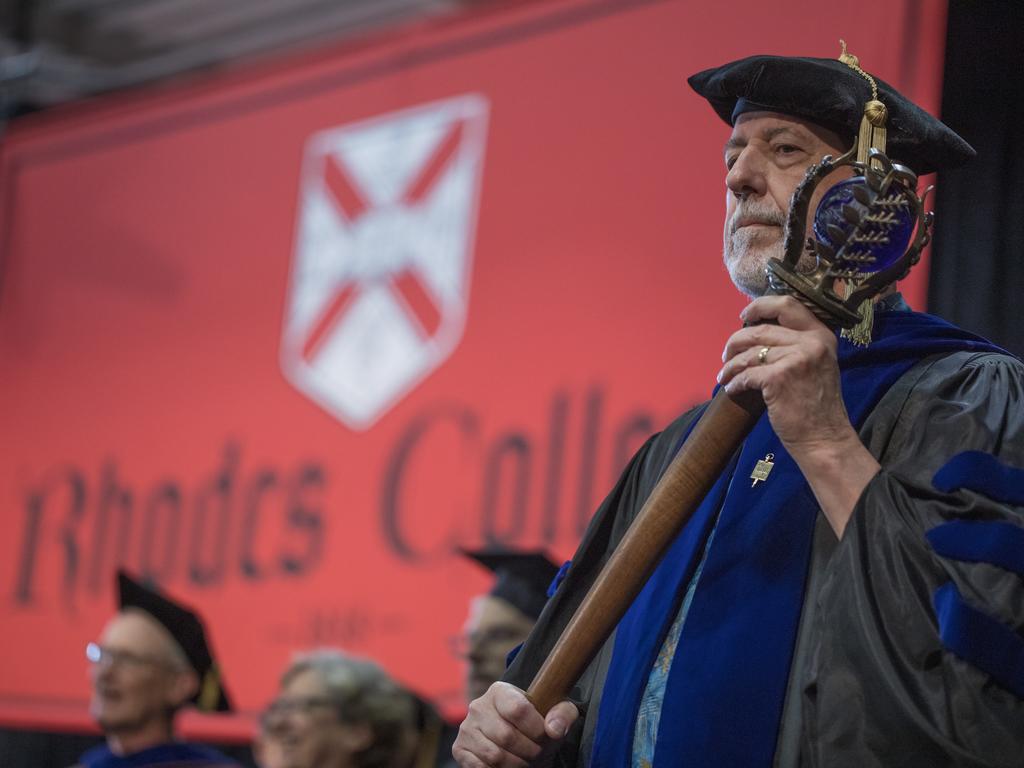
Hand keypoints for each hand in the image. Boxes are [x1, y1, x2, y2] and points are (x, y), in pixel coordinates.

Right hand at [452, 682, 579, 766]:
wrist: (518, 738)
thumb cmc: (537, 725)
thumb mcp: (556, 714)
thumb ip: (563, 714)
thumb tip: (554, 729)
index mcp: (500, 691)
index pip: (518, 709)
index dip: (536, 728)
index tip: (546, 736)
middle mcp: (478, 706)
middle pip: (506, 736)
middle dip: (529, 751)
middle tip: (537, 753)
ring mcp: (466, 728)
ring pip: (494, 756)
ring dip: (516, 765)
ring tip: (525, 760)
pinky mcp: (460, 749)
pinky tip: (509, 765)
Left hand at [718, 295, 849, 450]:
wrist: (824, 438)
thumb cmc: (816, 406)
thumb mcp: (816, 365)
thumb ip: (796, 345)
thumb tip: (756, 333)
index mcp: (821, 335)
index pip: (787, 304)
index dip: (760, 306)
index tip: (744, 315)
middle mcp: (812, 342)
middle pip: (761, 329)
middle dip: (736, 341)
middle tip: (726, 354)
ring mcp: (796, 359)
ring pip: (750, 353)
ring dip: (731, 366)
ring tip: (725, 376)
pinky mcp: (779, 378)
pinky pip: (747, 374)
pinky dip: (735, 382)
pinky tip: (732, 389)